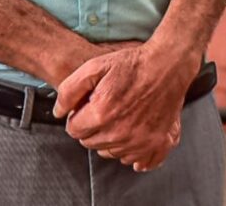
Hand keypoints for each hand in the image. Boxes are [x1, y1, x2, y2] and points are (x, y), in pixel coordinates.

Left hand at [53, 43, 190, 171]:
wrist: (168, 64)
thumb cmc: (133, 64)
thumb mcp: (95, 66)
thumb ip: (69, 90)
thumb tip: (58, 112)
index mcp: (101, 114)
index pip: (74, 130)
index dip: (79, 116)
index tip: (90, 106)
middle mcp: (120, 133)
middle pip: (91, 144)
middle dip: (94, 128)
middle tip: (107, 108)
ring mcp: (140, 141)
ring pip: (112, 152)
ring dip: (113, 139)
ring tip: (123, 116)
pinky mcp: (158, 143)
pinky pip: (140, 162)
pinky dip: (136, 154)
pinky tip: (136, 139)